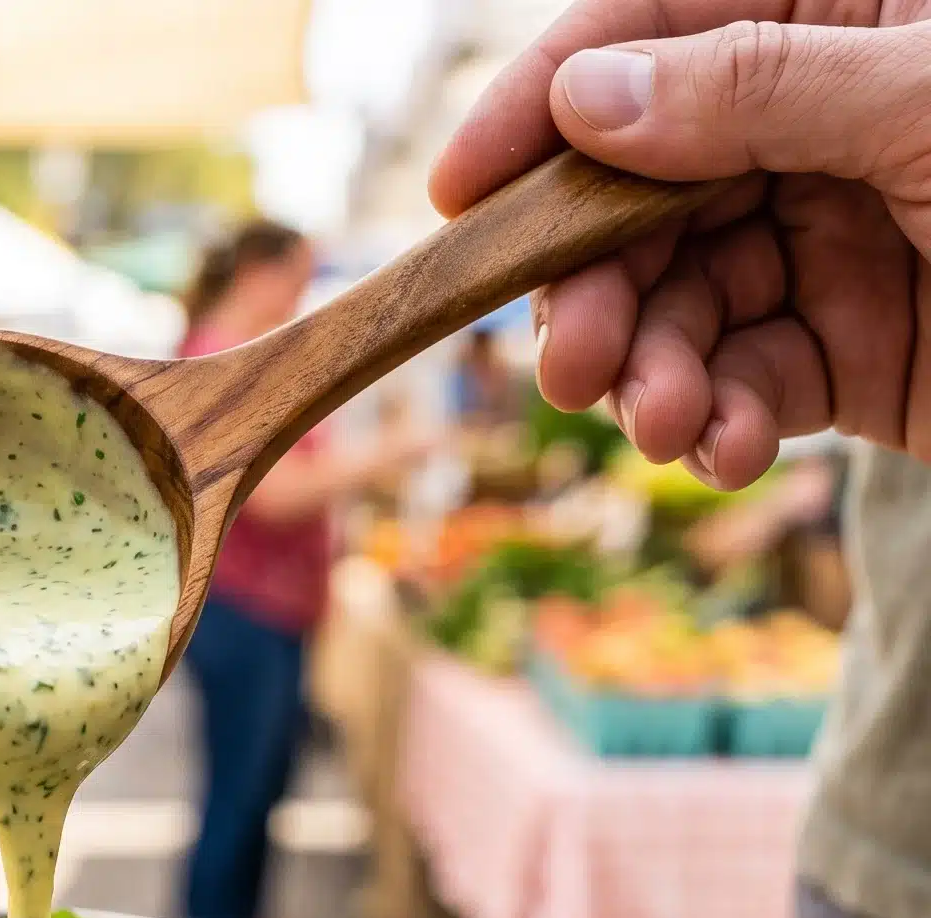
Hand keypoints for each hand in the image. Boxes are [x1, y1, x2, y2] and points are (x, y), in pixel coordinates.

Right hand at [431, 3, 930, 487]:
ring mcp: (830, 241)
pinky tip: (733, 449)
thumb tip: (586, 96)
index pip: (658, 31)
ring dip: (651, 379)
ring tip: (664, 425)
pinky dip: (722, 428)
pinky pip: (745, 388)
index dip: (544, 104)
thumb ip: (758, 89)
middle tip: (577, 366)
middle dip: (596, 293)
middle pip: (639, 199)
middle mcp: (819, 125)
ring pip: (676, 308)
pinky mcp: (852, 350)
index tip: (458, 191)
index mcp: (845, 12)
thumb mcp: (927, 100)